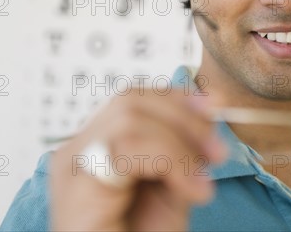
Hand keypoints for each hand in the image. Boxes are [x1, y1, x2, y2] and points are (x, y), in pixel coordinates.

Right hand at [50, 88, 227, 230]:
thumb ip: (184, 151)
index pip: (133, 99)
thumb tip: (209, 107)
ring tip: (201, 182)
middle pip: (131, 100)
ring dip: (179, 144)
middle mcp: (78, 150)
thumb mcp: (172, 190)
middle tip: (217, 153)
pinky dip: (170, 161)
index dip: (176, 98)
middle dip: (184, 119)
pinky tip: (191, 191)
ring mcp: (73, 165)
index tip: (216, 108)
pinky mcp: (77, 185)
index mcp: (98, 148)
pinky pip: (126, 148)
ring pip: (129, 116)